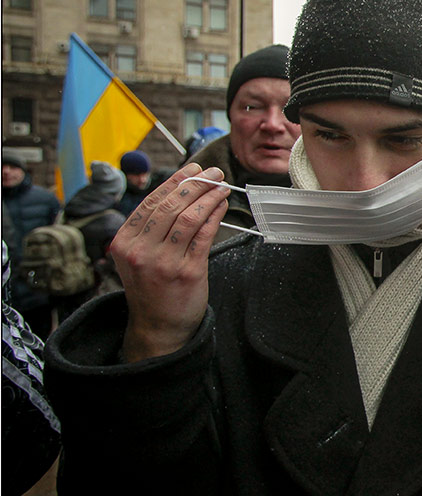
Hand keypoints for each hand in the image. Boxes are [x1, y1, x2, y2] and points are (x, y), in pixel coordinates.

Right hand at [109, 163, 229, 361]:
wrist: (158, 326)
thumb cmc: (152, 286)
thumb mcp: (138, 256)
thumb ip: (150, 228)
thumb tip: (181, 191)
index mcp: (124, 243)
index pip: (150, 202)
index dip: (174, 182)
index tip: (192, 169)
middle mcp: (140, 251)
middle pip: (170, 206)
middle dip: (194, 184)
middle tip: (213, 173)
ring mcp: (164, 262)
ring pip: (188, 217)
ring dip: (208, 197)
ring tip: (221, 186)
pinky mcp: (187, 272)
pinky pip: (204, 235)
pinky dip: (215, 215)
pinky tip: (222, 205)